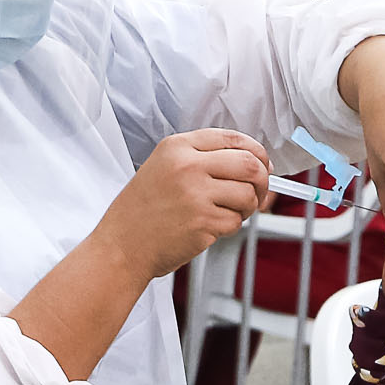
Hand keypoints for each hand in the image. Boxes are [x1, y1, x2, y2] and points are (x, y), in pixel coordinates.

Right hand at [94, 129, 271, 279]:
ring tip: (226, 213)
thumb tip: (259, 165)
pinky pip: (236, 221)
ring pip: (248, 194)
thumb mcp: (165, 168)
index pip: (234, 138)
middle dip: (263, 181)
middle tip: (258, 194)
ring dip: (247, 207)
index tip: (264, 165)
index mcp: (178, 147)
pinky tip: (208, 228)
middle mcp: (187, 165)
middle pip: (251, 164)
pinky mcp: (203, 221)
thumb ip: (206, 160)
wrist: (121, 246)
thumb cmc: (143, 211)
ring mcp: (196, 193)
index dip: (257, 153)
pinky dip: (230, 226)